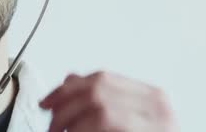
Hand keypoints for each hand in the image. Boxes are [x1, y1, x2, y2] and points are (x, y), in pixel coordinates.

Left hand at [39, 71, 178, 131]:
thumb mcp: (121, 123)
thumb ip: (100, 101)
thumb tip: (70, 78)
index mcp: (152, 97)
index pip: (102, 78)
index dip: (68, 88)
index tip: (46, 103)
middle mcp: (158, 105)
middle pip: (98, 89)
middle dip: (65, 104)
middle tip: (51, 126)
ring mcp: (158, 122)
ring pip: (99, 106)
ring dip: (71, 120)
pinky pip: (105, 122)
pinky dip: (83, 131)